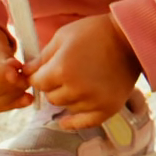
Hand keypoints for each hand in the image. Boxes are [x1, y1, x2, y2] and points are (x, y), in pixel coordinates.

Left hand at [27, 14, 142, 129]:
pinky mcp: (107, 108)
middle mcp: (76, 89)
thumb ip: (42, 57)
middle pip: (51, 97)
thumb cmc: (95, 32)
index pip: (37, 83)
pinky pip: (84, 123)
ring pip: (66, 108)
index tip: (43, 72)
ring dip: (68, 98)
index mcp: (62, 69)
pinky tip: (65, 121)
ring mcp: (93, 101)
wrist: (129, 38)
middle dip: (53, 86)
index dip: (38, 76)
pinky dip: (73, 122)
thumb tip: (26, 71)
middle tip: (64, 74)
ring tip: (78, 82)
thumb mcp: (63, 36)